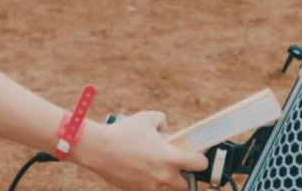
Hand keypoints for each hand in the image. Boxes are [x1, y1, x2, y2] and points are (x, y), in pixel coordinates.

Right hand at [77, 113, 207, 190]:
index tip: (198, 156)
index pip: (199, 164)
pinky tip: (137, 167)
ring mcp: (152, 186)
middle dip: (184, 177)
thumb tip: (166, 128)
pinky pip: (149, 188)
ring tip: (151, 164)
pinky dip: (147, 180)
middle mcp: (164, 175)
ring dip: (163, 178)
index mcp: (170, 157)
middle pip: (187, 186)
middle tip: (176, 166)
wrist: (100, 149)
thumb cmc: (124, 131)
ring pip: (165, 186)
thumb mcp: (146, 118)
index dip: (201, 159)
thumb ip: (162, 120)